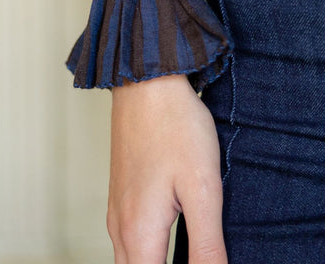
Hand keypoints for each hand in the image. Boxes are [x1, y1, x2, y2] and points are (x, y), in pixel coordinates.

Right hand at [107, 73, 226, 263]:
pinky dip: (146, 257)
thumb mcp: (202, 188)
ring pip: (129, 263)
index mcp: (139, 234)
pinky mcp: (122, 193)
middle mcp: (120, 228)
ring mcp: (117, 209)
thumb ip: (206, 246)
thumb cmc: (174, 126)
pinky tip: (169, 248)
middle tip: (202, 261)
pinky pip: (128, 242)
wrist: (145, 79)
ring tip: (189, 259)